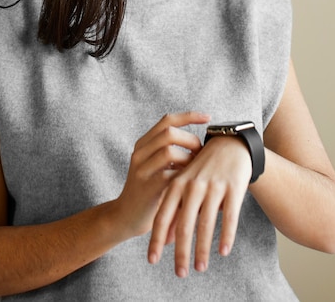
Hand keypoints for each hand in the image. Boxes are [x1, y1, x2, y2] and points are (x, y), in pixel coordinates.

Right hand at [112, 112, 209, 239]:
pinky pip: (168, 175)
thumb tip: (203, 142)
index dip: (189, 116)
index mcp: (144, 143)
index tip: (208, 118)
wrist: (126, 216)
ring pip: (169, 151)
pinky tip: (188, 185)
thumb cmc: (151, 190)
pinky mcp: (146, 188)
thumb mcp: (157, 166)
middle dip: (191, 140)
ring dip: (188, 160)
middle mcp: (140, 152)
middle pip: (169, 132)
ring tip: (195, 171)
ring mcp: (141, 169)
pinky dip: (183, 178)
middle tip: (200, 154)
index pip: (167, 120)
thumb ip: (172, 152)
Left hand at [148, 136, 251, 276]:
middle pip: (184, 224)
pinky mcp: (233, 187)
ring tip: (200, 268)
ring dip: (202, 249)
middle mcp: (193, 185)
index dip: (157, 239)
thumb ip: (176, 210)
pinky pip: (229, 216)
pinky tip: (223, 252)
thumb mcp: (186, 185)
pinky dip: (226, 236)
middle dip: (181, 252)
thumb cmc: (204, 169)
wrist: (230, 145)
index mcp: (177, 183)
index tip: (152, 260)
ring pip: (206, 223)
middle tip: (180, 274)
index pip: (163, 215)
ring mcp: (213, 186)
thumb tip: (165, 241)